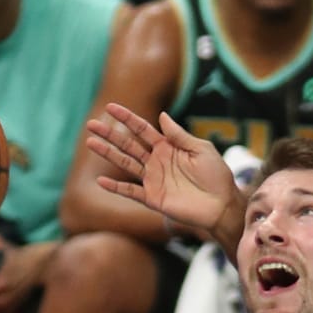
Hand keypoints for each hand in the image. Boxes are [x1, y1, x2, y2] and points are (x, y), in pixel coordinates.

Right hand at [87, 103, 237, 236]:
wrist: (222, 205)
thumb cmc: (217, 175)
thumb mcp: (201, 149)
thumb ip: (179, 135)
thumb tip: (161, 115)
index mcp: (167, 146)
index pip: (142, 129)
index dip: (126, 118)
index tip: (111, 106)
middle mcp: (156, 161)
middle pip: (128, 144)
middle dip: (109, 134)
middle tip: (91, 124)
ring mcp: (153, 180)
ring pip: (125, 164)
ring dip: (107, 154)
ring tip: (90, 142)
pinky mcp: (153, 198)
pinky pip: (130, 191)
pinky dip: (116, 187)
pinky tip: (101, 180)